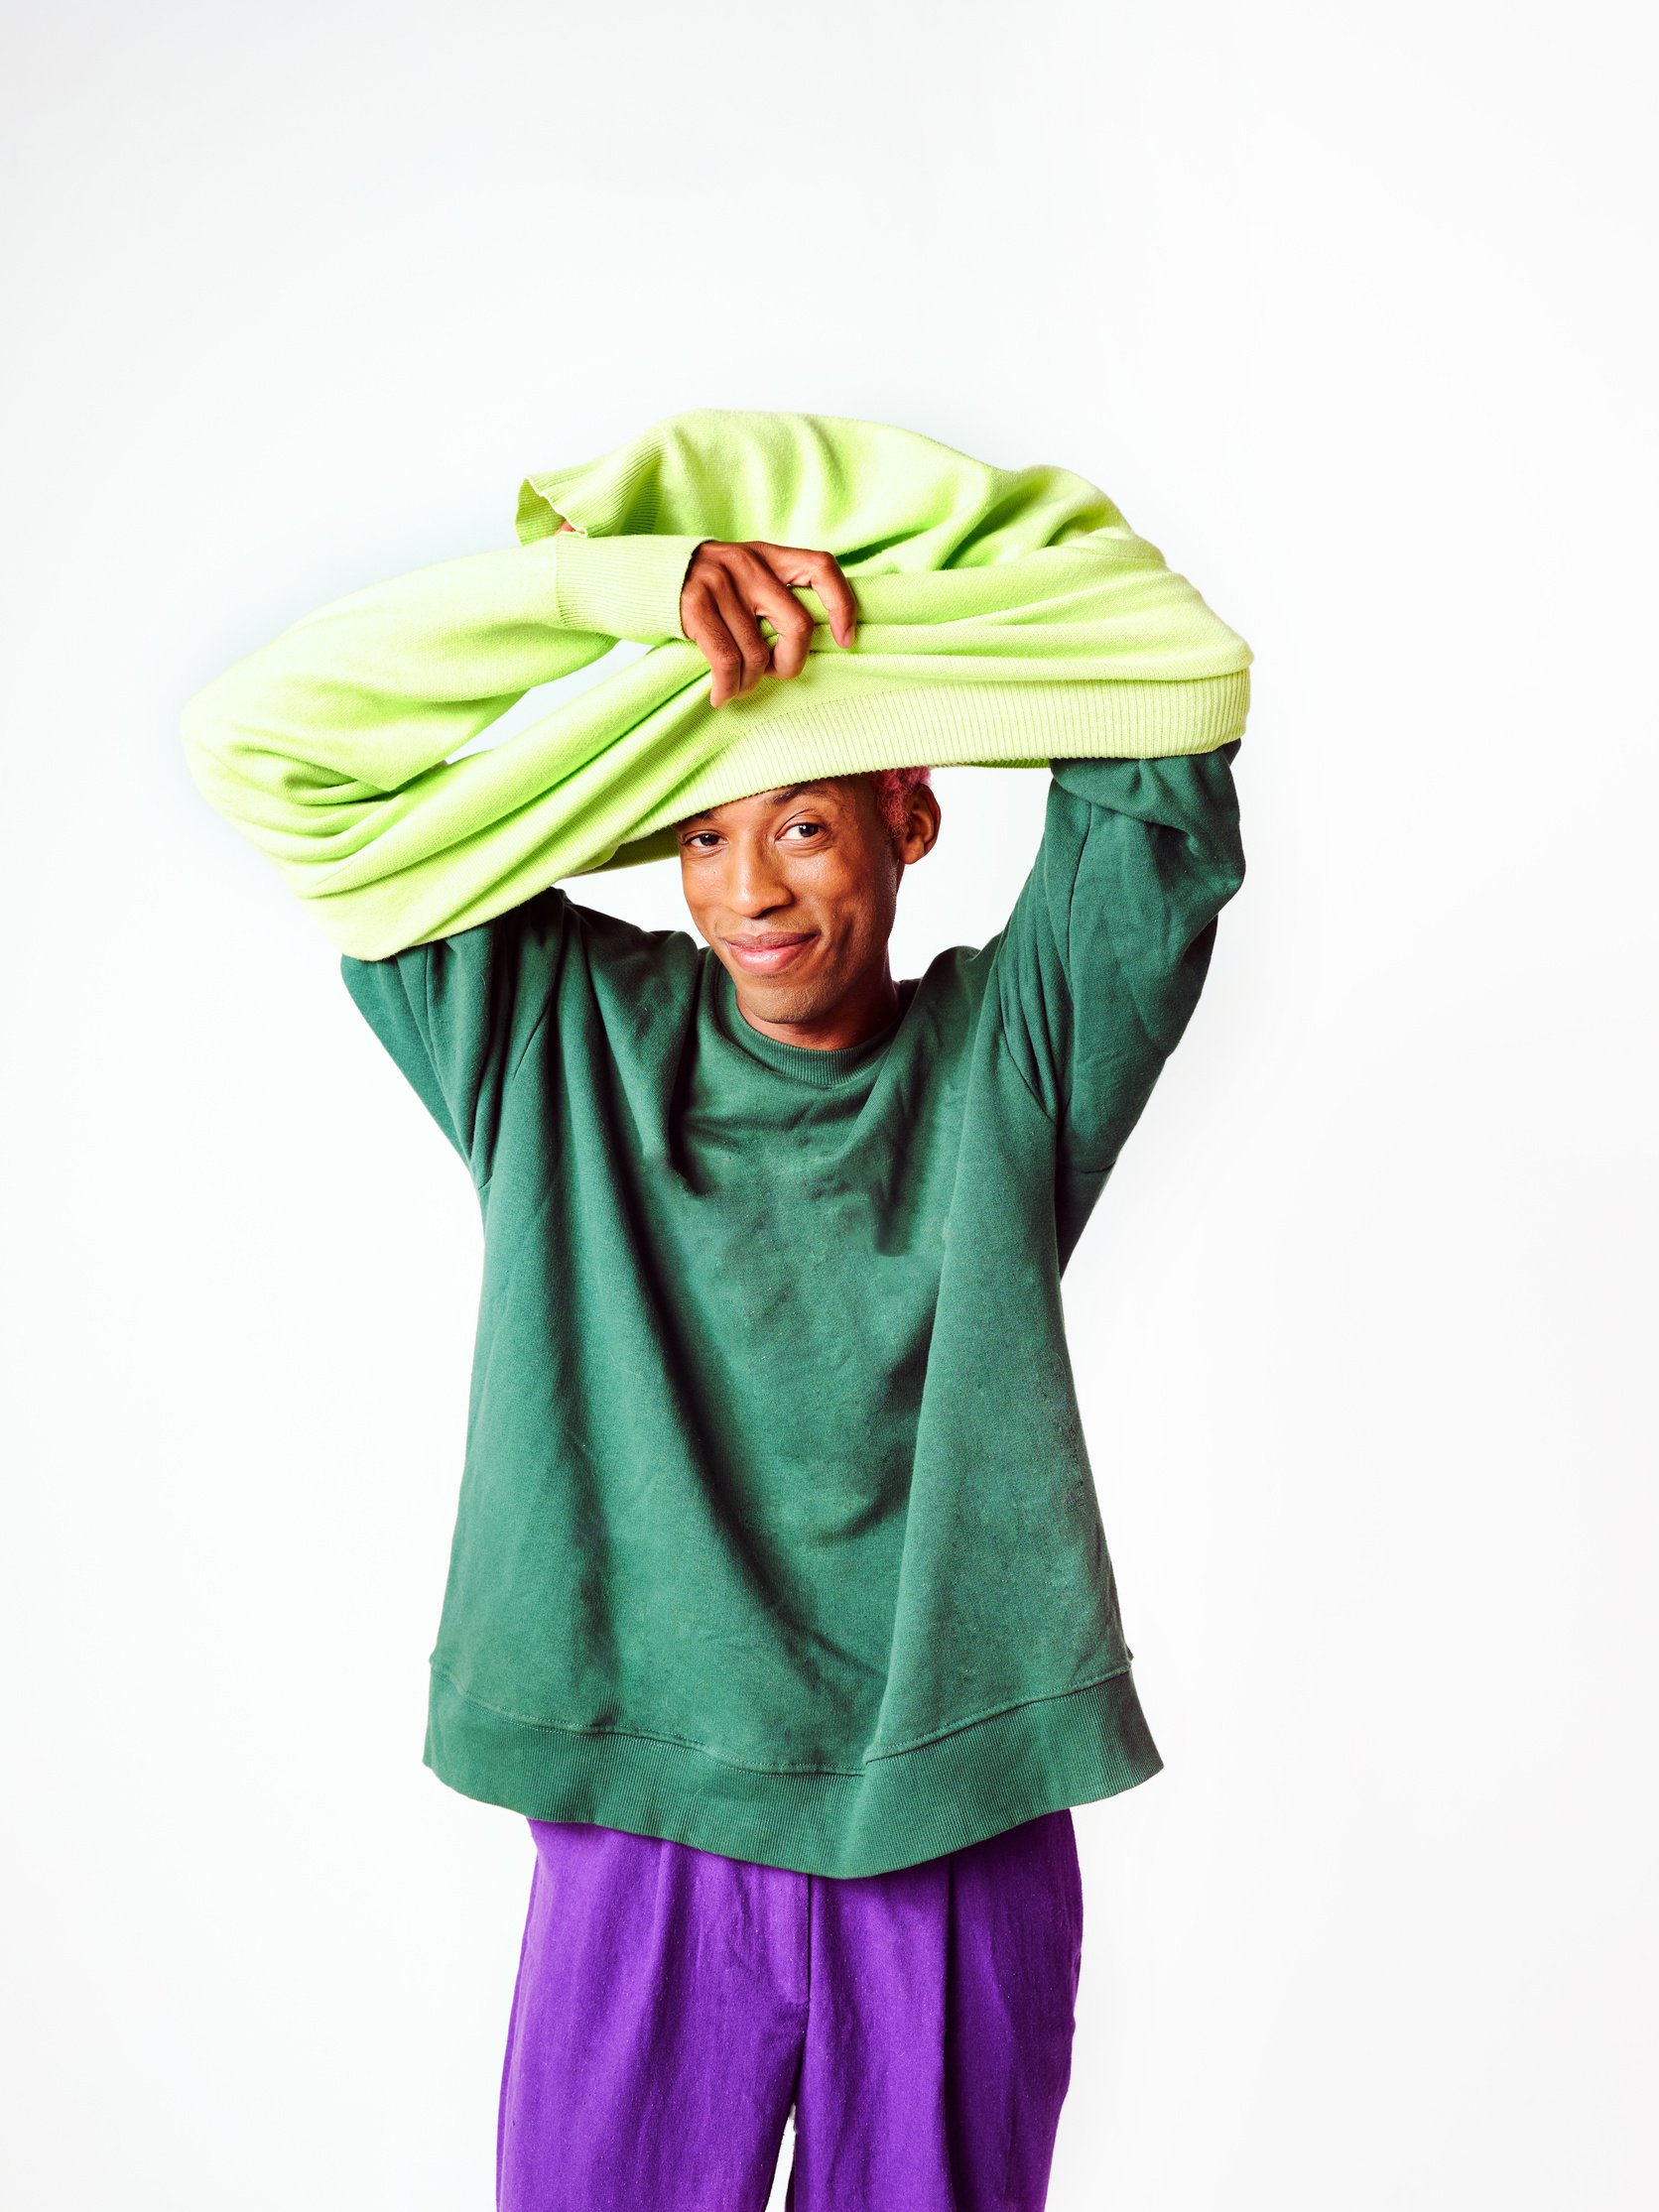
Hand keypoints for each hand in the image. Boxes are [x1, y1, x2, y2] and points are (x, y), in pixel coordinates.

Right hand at [679, 540, 858, 707]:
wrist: (646, 574)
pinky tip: (721, 695)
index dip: (841, 604)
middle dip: (791, 663)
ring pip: (757, 652)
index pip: (821, 567)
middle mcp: (749, 565)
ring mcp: (721, 584)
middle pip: (796, 624)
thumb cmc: (708, 588)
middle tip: (774, 674)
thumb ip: (775, 593)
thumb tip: (809, 638)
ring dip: (750, 683)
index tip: (844, 639)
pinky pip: (726, 661)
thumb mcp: (744, 575)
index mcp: (769, 556)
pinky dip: (727, 688)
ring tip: (739, 687)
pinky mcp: (695, 607)